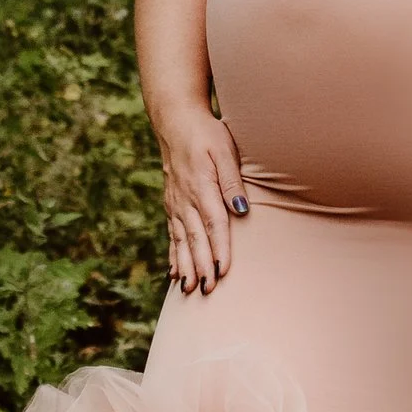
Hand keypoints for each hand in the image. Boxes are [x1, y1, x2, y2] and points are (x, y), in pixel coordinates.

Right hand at [156, 99, 248, 291]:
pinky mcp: (171, 204)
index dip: (219, 249)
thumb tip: (241, 209)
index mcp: (202, 187)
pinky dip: (173, 255)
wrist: (176, 122)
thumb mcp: (225, 150)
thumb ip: (233, 180)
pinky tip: (175, 272)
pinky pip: (172, 234)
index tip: (223, 271)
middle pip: (196, 238)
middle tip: (207, 289)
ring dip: (186, 265)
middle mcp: (186, 199)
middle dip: (201, 265)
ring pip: (181, 240)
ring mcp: (176, 203)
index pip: (214, 224)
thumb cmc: (206, 134)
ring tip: (189, 288)